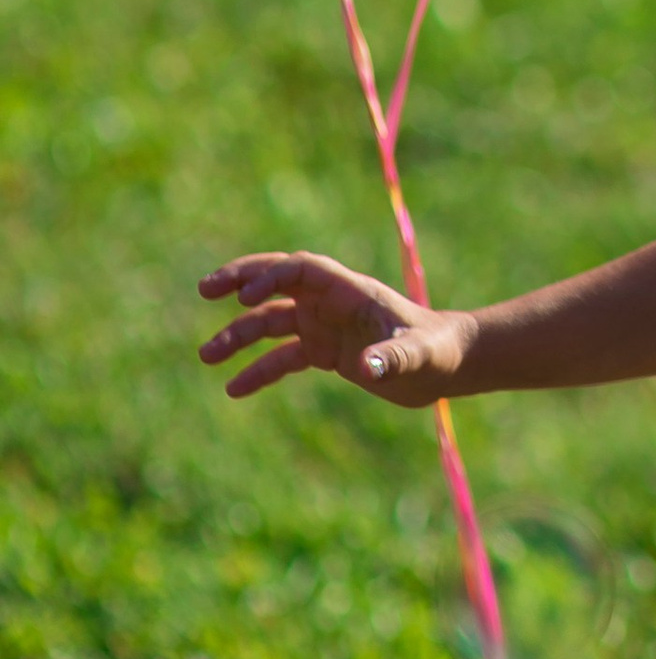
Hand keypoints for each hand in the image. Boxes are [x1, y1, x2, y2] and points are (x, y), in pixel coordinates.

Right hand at [197, 251, 472, 407]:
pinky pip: (282, 358)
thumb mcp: (417, 356)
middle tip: (204, 289)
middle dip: (240, 281)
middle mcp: (331, 302)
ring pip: (271, 322)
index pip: (300, 269)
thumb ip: (394, 358)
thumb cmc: (436, 352)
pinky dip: (257, 371)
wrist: (447, 366)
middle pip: (277, 281)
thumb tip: (369, 367)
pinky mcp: (324, 352)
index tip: (241, 298)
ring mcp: (324, 325)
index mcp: (349, 291)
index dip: (269, 276)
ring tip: (207, 356)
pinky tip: (234, 388)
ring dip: (238, 335)